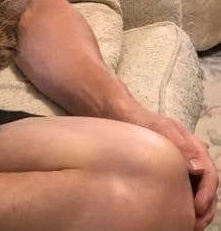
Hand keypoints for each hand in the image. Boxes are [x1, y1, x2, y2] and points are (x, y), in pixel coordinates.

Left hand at [132, 108, 216, 229]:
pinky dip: (185, 205)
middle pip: (208, 188)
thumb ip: (180, 145)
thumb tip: (198, 168)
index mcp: (195, 147)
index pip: (210, 175)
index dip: (207, 194)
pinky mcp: (173, 172)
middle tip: (195, 225)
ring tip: (189, 226)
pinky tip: (178, 216)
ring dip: (198, 211)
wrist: (124, 117)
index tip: (197, 208)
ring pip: (199, 192)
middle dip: (206, 209)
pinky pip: (185, 190)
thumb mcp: (161, 128)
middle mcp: (193, 158)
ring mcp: (184, 166)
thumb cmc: (143, 120)